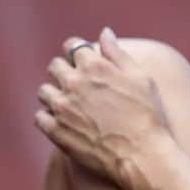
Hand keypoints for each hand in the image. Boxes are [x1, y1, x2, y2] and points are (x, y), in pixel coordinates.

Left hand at [34, 27, 172, 185]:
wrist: (143, 157)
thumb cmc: (148, 116)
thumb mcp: (141, 78)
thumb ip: (118, 53)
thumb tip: (104, 32)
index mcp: (94, 65)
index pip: (73, 46)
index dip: (78, 53)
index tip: (83, 62)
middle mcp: (74, 83)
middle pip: (55, 66)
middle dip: (65, 72)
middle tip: (78, 86)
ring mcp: (62, 107)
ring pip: (44, 91)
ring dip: (55, 94)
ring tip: (71, 106)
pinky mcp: (55, 131)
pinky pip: (40, 117)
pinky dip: (50, 118)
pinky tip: (65, 123)